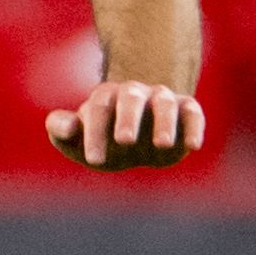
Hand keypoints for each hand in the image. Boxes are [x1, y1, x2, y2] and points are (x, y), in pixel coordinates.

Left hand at [50, 78, 206, 171]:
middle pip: (130, 99)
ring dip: (164, 122)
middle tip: (124, 141)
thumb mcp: (76, 140)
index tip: (94, 161)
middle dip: (127, 118)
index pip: (98, 110)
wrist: (133, 138)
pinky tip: (193, 146)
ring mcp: (161, 99)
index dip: (95, 134)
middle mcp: (133, 94)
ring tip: (162, 145)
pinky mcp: (186, 109)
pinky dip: (194, 127)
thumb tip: (68, 127)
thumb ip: (61, 130)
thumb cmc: (100, 139)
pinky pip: (192, 113)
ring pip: (164, 104)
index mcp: (104, 97)